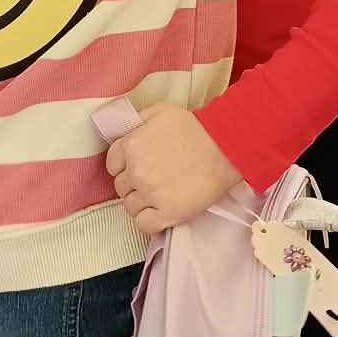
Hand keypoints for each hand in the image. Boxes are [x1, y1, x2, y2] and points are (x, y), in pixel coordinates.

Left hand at [107, 105, 240, 234]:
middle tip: (153, 180)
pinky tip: (160, 212)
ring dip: (141, 202)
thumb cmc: (195, 128)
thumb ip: (136, 120)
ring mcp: (150, 194)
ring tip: (160, 195)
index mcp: (131, 145)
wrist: (225, 148)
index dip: (125, 166)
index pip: (112, 165)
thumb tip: (123, 131)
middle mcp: (136, 171)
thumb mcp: (160, 111)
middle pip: (121, 187)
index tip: (138, 167)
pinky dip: (149, 221)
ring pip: (130, 207)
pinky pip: (143, 225)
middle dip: (134, 184)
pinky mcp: (167, 213)